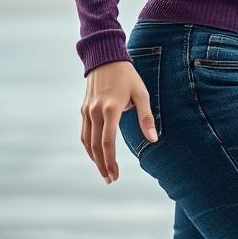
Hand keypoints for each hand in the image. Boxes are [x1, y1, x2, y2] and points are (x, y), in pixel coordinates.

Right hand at [81, 60, 157, 183]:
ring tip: (104, 171)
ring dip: (94, 159)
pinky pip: (84, 133)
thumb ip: (146, 117)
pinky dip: (88, 147)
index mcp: (110, 109)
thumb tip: (154, 139)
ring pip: (86, 141)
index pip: (107, 142)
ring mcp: (87, 111)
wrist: (105, 58)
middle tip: (110, 179)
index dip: (110, 161)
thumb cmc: (127, 77)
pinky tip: (95, 154)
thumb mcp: (141, 94)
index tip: (115, 175)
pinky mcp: (83, 109)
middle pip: (95, 146)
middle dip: (102, 165)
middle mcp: (95, 112)